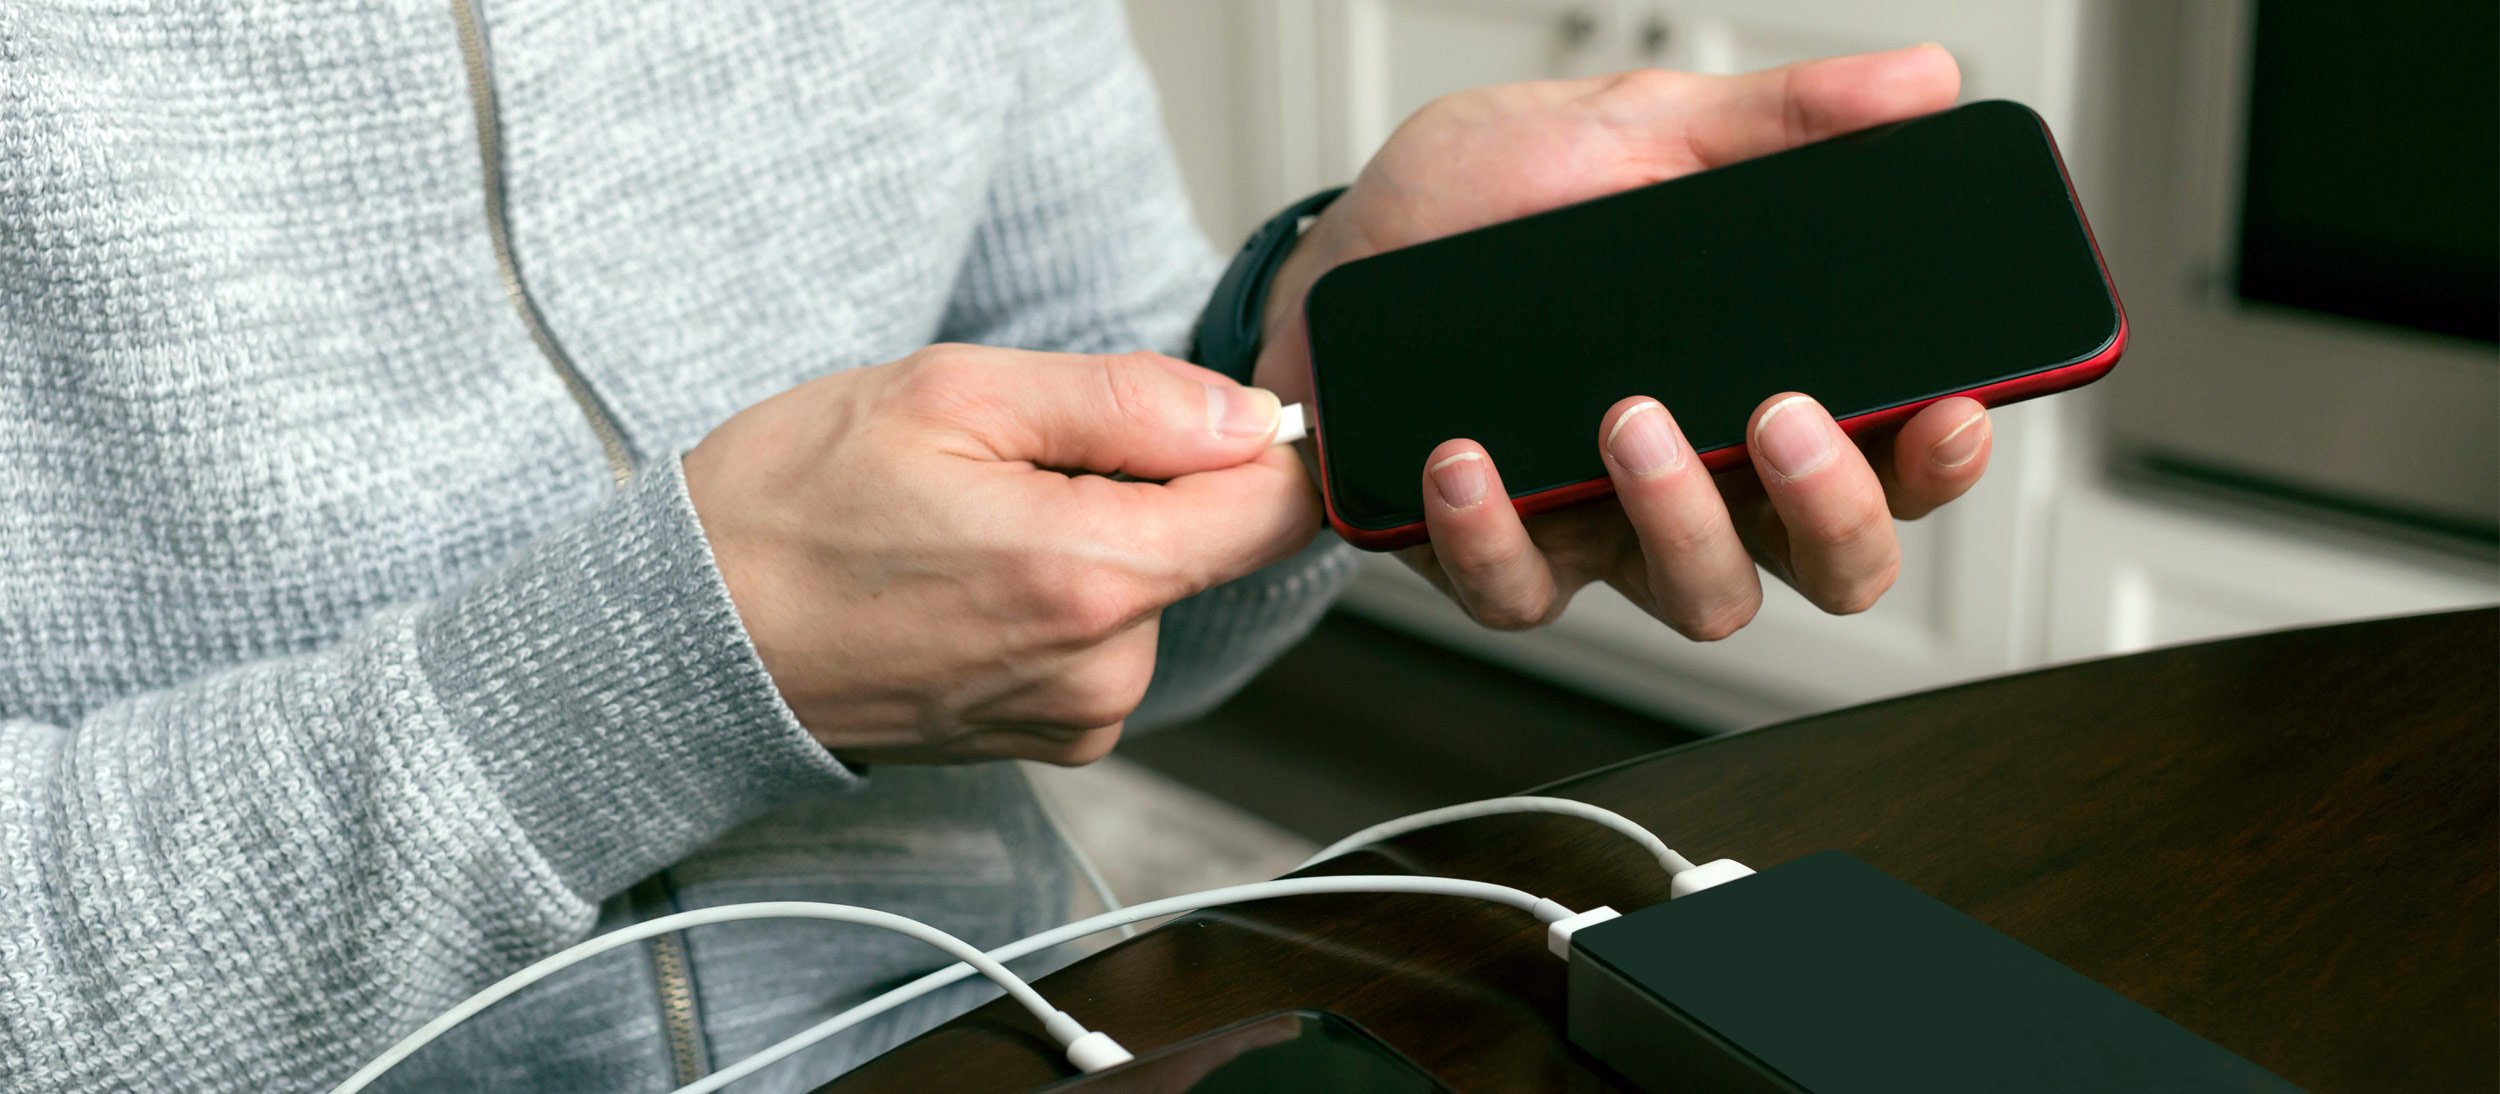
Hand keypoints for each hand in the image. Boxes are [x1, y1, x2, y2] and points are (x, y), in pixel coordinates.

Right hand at [685, 345, 1313, 764]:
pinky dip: (1059, 592)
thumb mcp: (950, 393)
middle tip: (1007, 465)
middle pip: (1210, 541)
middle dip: (1138, 481)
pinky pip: (1105, 637)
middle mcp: (1102, 669)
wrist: (686, 641)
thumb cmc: (787, 508)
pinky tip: (963, 578)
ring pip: (1154, 584)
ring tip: (965, 525)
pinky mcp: (1052, 738)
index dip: (1249, 438)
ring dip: (1090, 536)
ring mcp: (1077, 716)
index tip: (1176, 411)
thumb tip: (1245, 417)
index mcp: (1089, 575)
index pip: (1274, 507)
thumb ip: (1125, 401)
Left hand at [1254, 45, 1987, 635]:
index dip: (1938, 460)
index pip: (1894, 454)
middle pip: (1830, 565)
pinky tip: (1465, 459)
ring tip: (1623, 418)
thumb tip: (1918, 82)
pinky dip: (1493, 533)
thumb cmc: (1480, 206)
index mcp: (1760, 378)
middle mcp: (1705, 474)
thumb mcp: (1631, 132)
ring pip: (1698, 598)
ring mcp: (1606, 526)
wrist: (1331, 261)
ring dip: (1678, 518)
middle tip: (1777, 418)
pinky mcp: (1496, 557)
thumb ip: (1774, 122)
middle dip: (1829, 510)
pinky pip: (1521, 593)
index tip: (1947, 411)